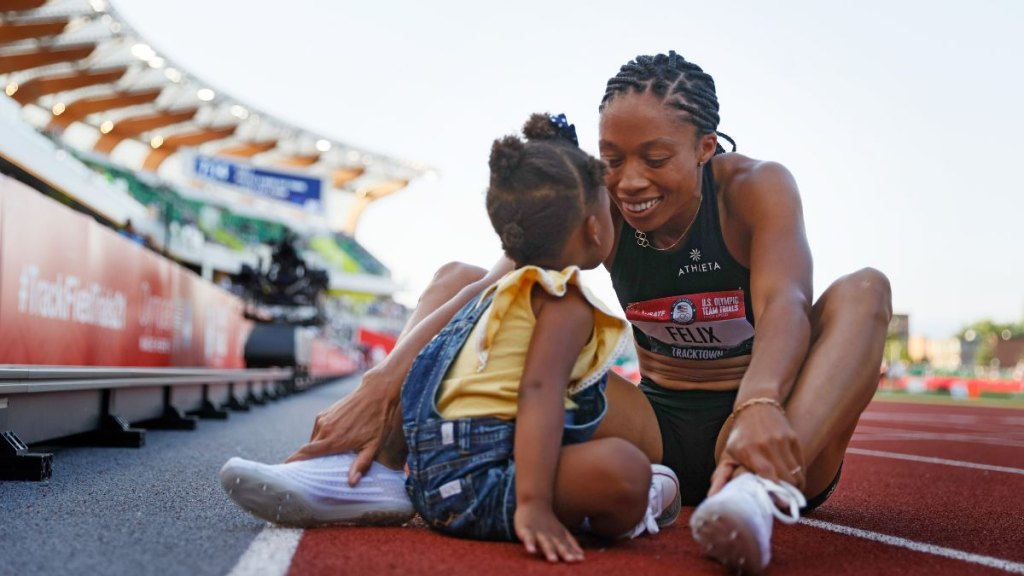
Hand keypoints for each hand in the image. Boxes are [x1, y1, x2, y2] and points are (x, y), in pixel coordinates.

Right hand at [285, 365, 402, 485]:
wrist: (376, 393)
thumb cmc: (377, 420)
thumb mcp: (373, 446)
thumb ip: (361, 464)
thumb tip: (352, 483)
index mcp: (334, 440)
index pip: (306, 453)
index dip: (294, 462)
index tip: (286, 471)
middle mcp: (325, 429)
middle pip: (307, 449)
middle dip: (305, 461)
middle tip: (310, 473)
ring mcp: (323, 420)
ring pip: (313, 440)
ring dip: (316, 450)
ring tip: (325, 458)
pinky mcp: (324, 413)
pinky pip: (317, 431)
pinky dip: (320, 439)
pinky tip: (331, 442)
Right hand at [514, 503, 583, 562]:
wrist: (534, 502)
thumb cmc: (548, 521)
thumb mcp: (561, 532)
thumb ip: (571, 544)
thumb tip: (582, 556)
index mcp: (559, 536)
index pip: (567, 547)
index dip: (573, 553)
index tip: (580, 560)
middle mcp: (550, 535)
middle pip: (558, 545)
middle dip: (564, 552)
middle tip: (571, 560)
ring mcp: (538, 533)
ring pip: (545, 542)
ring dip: (549, 551)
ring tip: (553, 560)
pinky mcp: (525, 530)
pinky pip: (528, 538)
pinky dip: (530, 544)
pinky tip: (531, 551)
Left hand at [709, 404, 804, 495]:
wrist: (756, 407)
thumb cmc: (740, 436)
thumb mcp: (728, 454)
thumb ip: (721, 477)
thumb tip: (712, 498)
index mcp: (749, 451)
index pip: (768, 475)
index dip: (776, 492)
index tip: (779, 505)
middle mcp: (767, 445)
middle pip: (786, 478)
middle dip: (787, 494)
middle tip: (783, 503)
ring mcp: (782, 441)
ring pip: (796, 472)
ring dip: (795, 486)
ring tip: (789, 494)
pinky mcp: (793, 438)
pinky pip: (801, 464)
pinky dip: (799, 475)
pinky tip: (794, 480)